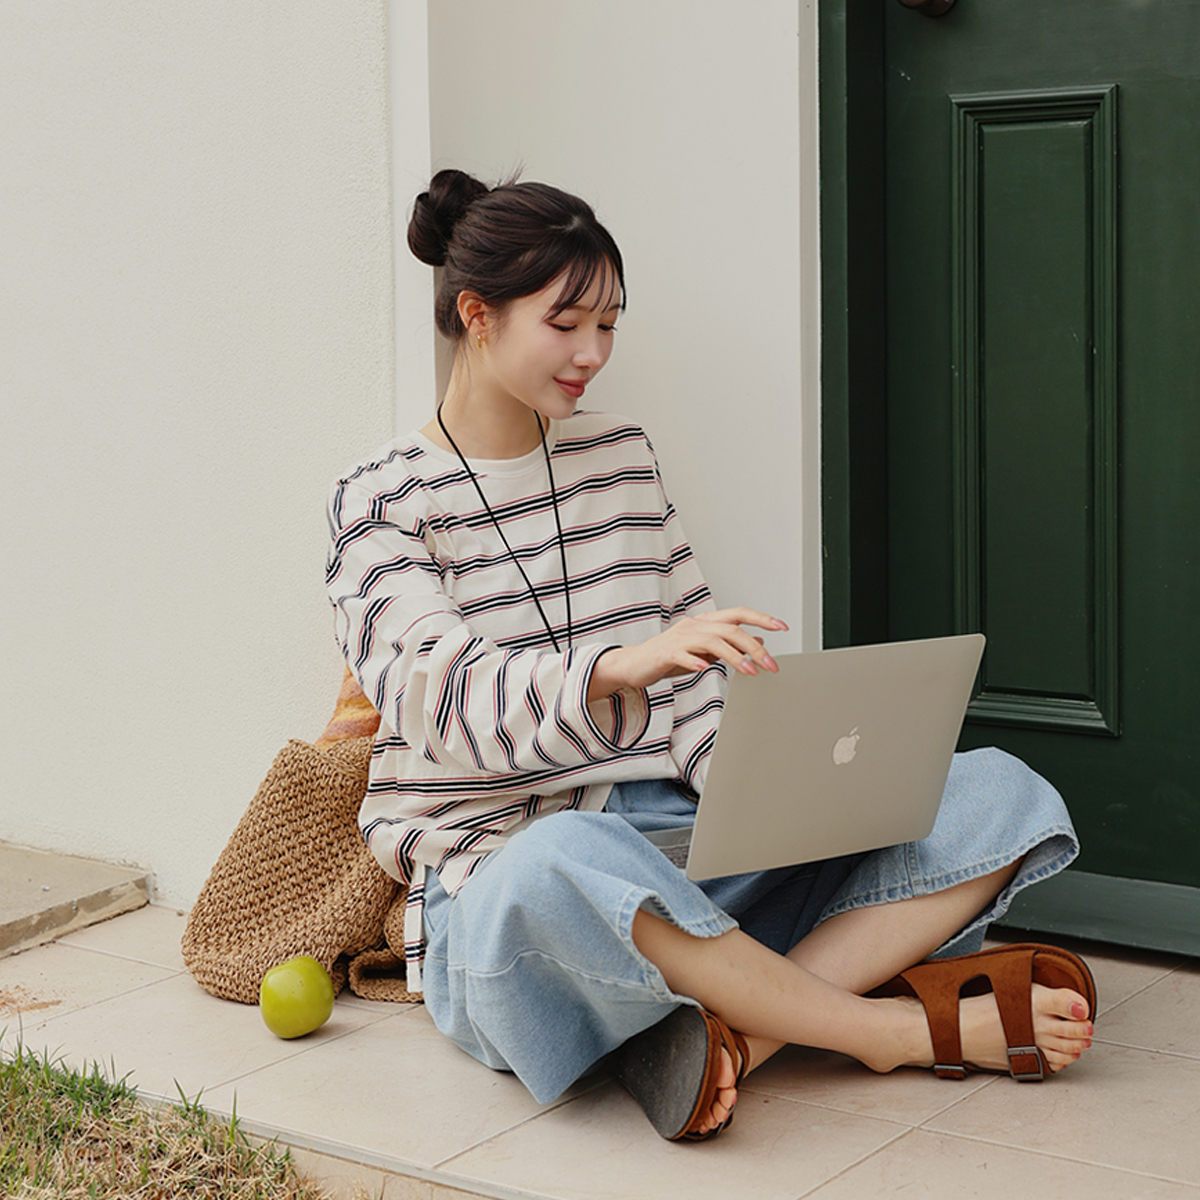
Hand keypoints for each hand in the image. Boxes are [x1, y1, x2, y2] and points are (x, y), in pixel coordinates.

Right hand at [587, 608, 788, 700]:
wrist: (635, 663)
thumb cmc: (669, 657)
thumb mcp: (704, 651)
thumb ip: (729, 645)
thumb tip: (757, 640)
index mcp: (705, 623)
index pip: (738, 614)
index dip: (761, 618)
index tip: (782, 627)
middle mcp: (694, 626)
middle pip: (730, 629)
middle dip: (754, 647)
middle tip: (770, 665)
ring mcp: (679, 638)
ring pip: (712, 641)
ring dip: (734, 657)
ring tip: (750, 671)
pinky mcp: (664, 653)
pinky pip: (682, 654)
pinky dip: (695, 661)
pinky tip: (706, 669)